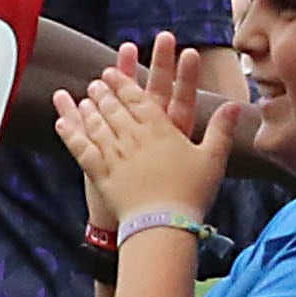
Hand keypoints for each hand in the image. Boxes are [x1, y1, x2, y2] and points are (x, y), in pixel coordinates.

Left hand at [59, 37, 238, 225]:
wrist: (162, 225)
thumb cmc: (190, 194)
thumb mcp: (213, 160)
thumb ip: (222, 130)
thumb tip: (234, 105)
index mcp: (159, 128)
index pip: (137, 97)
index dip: (124, 82)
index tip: (112, 71)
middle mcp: (133, 135)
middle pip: (113, 106)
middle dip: (104, 91)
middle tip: (96, 81)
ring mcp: (113, 153)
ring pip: (96, 122)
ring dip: (88, 107)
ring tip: (83, 98)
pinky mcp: (99, 172)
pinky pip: (80, 147)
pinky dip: (70, 132)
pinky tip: (61, 123)